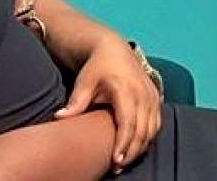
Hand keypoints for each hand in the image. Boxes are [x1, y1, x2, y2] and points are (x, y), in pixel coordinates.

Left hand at [55, 36, 161, 172]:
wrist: (114, 48)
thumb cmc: (97, 68)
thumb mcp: (84, 82)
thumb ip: (75, 102)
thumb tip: (59, 118)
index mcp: (125, 89)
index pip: (129, 123)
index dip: (124, 144)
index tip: (115, 161)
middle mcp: (143, 93)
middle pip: (143, 130)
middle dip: (132, 152)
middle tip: (117, 167)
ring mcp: (152, 95)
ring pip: (152, 129)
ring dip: (141, 147)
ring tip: (125, 161)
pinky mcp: (156, 97)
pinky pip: (157, 123)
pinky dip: (149, 138)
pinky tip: (136, 148)